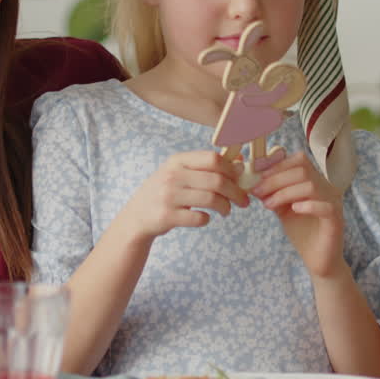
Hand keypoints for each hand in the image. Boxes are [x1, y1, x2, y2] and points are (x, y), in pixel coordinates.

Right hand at [120, 150, 248, 240]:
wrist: (136, 217)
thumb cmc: (164, 193)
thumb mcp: (179, 173)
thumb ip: (206, 167)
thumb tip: (240, 163)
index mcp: (177, 161)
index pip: (213, 159)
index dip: (232, 170)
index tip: (240, 180)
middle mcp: (172, 176)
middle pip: (217, 180)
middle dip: (236, 192)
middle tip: (243, 201)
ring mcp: (168, 196)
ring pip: (211, 199)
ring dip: (225, 207)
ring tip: (226, 211)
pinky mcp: (167, 216)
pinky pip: (199, 218)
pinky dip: (206, 219)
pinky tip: (204, 218)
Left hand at [251, 152, 344, 277]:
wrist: (317, 260)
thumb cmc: (301, 232)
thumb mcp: (282, 208)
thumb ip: (272, 193)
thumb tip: (252, 179)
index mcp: (315, 181)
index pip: (299, 160)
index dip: (277, 163)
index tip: (256, 171)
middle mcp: (326, 188)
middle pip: (302, 170)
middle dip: (275, 179)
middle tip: (257, 191)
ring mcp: (333, 203)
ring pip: (310, 186)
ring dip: (284, 193)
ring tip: (269, 205)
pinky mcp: (336, 220)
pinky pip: (324, 206)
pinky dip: (307, 205)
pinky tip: (293, 210)